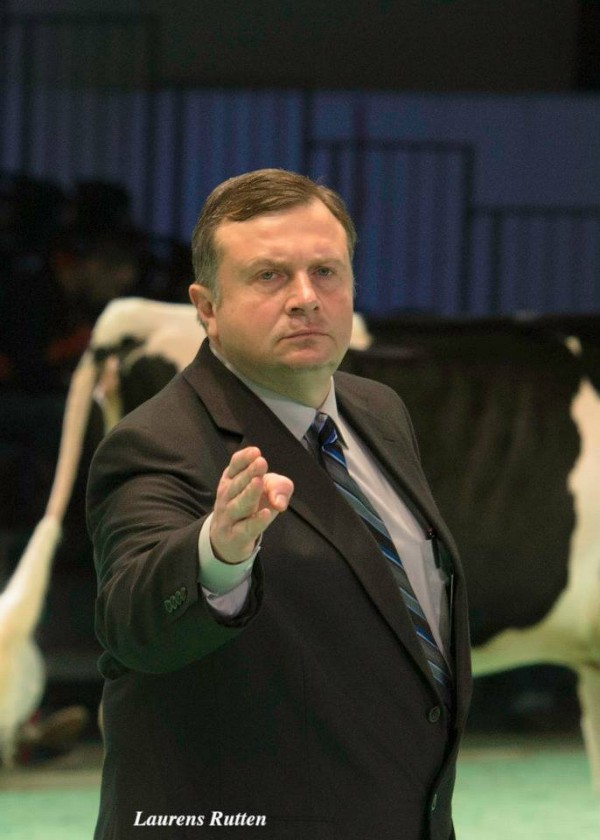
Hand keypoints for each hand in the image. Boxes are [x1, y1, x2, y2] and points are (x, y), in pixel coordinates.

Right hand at [210, 447, 293, 563]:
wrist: (228, 540)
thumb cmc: (250, 508)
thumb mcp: (266, 491)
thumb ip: (278, 487)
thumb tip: (280, 500)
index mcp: (231, 480)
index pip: (235, 466)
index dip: (244, 458)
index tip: (256, 451)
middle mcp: (226, 497)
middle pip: (237, 484)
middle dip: (249, 473)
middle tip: (261, 462)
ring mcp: (228, 517)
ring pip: (238, 505)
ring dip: (249, 493)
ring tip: (258, 482)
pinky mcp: (235, 537)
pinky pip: (245, 528)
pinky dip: (255, 522)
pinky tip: (266, 513)